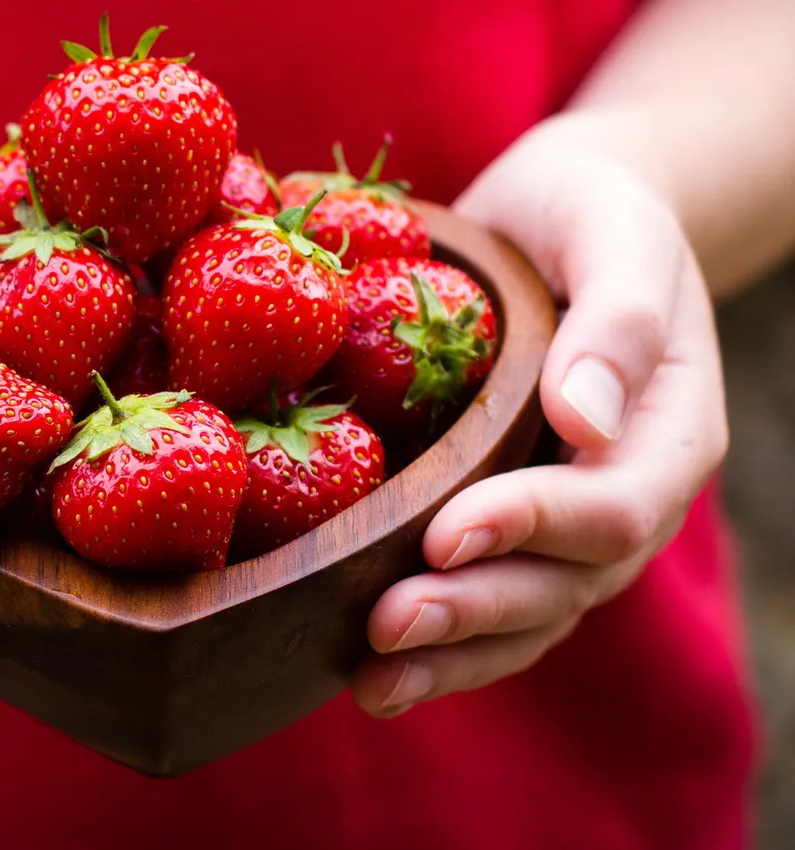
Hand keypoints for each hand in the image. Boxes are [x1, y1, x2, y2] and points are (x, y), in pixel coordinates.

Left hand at [350, 118, 727, 715]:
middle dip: (475, 611)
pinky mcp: (513, 526)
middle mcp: (627, 494)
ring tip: (370, 684)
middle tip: (384, 629)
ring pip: (527, 617)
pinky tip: (368, 671)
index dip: (532, 528)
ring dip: (452, 655)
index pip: (613, 507)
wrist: (566, 219)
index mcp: (670, 433)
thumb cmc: (591, 214)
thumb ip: (617, 323)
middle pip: (566, 585)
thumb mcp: (615, 233)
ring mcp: (571, 524)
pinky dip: (440, 644)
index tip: (445, 534)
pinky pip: (491, 601)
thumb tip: (586, 422)